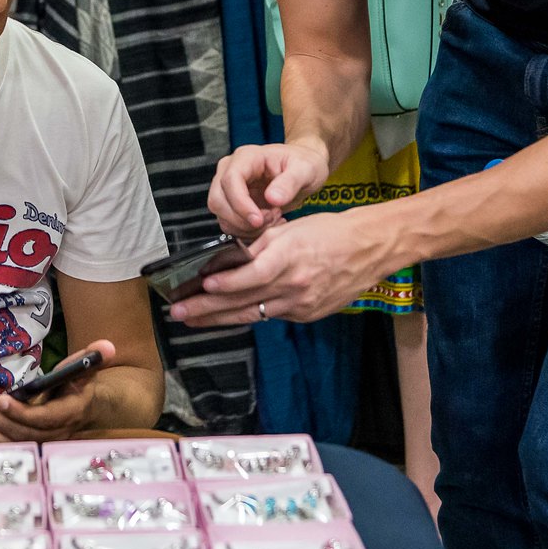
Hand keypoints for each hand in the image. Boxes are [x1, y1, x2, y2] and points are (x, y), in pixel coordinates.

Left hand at [0, 340, 115, 442]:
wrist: (83, 408)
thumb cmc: (78, 384)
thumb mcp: (85, 368)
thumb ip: (93, 357)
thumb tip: (108, 346)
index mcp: (69, 413)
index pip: (45, 419)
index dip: (23, 412)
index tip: (3, 398)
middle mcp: (55, 433)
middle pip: (24, 434)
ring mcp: (41, 443)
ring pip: (12, 445)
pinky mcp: (27, 446)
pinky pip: (5, 449)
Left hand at [171, 211, 391, 326]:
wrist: (368, 249)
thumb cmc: (328, 232)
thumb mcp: (290, 229)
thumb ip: (258, 244)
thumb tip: (225, 257)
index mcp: (289, 257)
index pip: (251, 275)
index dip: (226, 284)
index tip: (202, 286)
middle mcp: (293, 284)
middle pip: (244, 301)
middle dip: (207, 308)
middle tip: (179, 312)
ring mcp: (301, 304)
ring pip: (254, 314)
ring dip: (220, 318)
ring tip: (193, 319)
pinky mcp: (307, 315)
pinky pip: (271, 316)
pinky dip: (248, 314)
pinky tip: (227, 316)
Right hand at [208, 142, 330, 237]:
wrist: (303, 170)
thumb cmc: (304, 163)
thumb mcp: (305, 169)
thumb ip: (290, 182)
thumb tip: (272, 198)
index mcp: (246, 157)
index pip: (230, 180)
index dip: (240, 204)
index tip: (258, 219)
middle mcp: (231, 170)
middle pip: (218, 200)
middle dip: (241, 219)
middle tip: (269, 220)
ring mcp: (229, 187)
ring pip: (221, 215)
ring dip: (245, 227)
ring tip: (273, 219)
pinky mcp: (233, 203)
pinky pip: (230, 223)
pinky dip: (247, 231)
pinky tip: (268, 223)